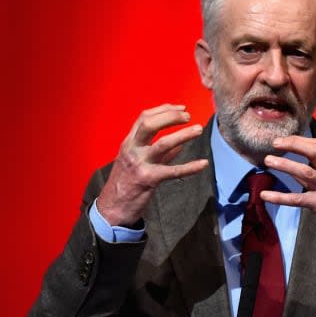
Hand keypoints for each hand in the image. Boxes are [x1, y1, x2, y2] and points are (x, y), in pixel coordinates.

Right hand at [97, 104, 208, 225]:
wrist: (112, 208)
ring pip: (162, 144)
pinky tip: (203, 164)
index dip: (164, 110)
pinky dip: (190, 167)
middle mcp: (132, 150)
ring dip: (182, 135)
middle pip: (149, 124)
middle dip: (170, 117)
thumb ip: (159, 153)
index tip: (181, 108)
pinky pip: (172, 171)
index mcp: (129, 142)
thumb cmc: (126, 183)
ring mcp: (140, 164)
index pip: (144, 117)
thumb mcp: (137, 162)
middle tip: (188, 116)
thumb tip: (179, 145)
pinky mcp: (148, 180)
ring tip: (198, 129)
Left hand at [260, 136, 315, 248]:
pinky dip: (279, 197)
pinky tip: (265, 195)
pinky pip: (296, 199)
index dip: (299, 141)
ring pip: (305, 172)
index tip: (283, 140)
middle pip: (314, 152)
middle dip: (293, 144)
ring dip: (285, 165)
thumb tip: (294, 167)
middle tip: (275, 144)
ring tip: (268, 161)